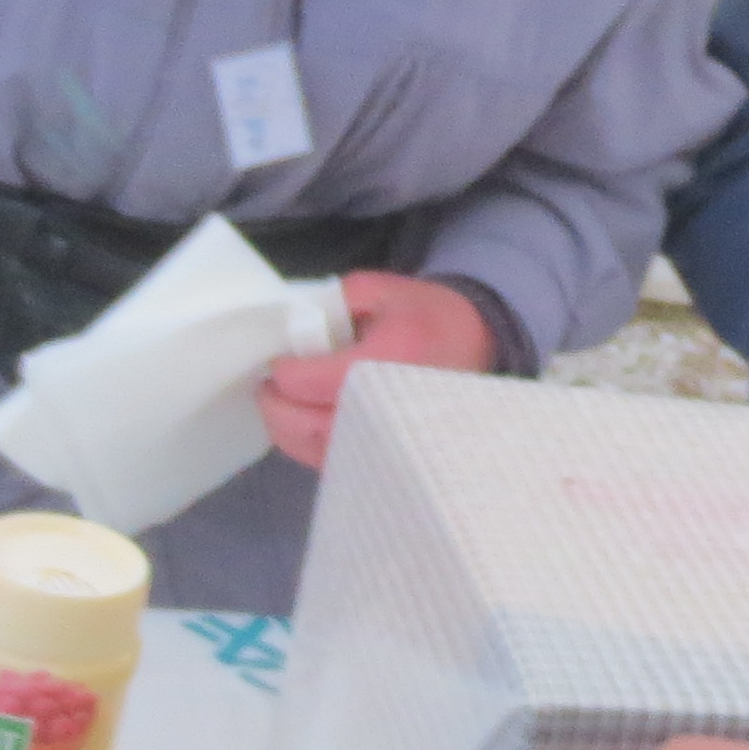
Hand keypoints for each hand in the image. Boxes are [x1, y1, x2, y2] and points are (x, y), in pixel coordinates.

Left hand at [257, 270, 494, 467]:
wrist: (478, 347)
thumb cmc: (427, 315)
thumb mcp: (382, 289)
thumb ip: (332, 302)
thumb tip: (289, 327)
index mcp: (389, 360)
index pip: (313, 381)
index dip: (284, 370)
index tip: (278, 359)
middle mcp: (386, 410)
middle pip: (305, 425)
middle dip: (275, 403)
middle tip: (269, 383)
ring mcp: (385, 442)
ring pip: (311, 449)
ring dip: (286, 424)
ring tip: (287, 398)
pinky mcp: (382, 459)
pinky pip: (326, 460)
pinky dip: (306, 440)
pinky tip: (308, 416)